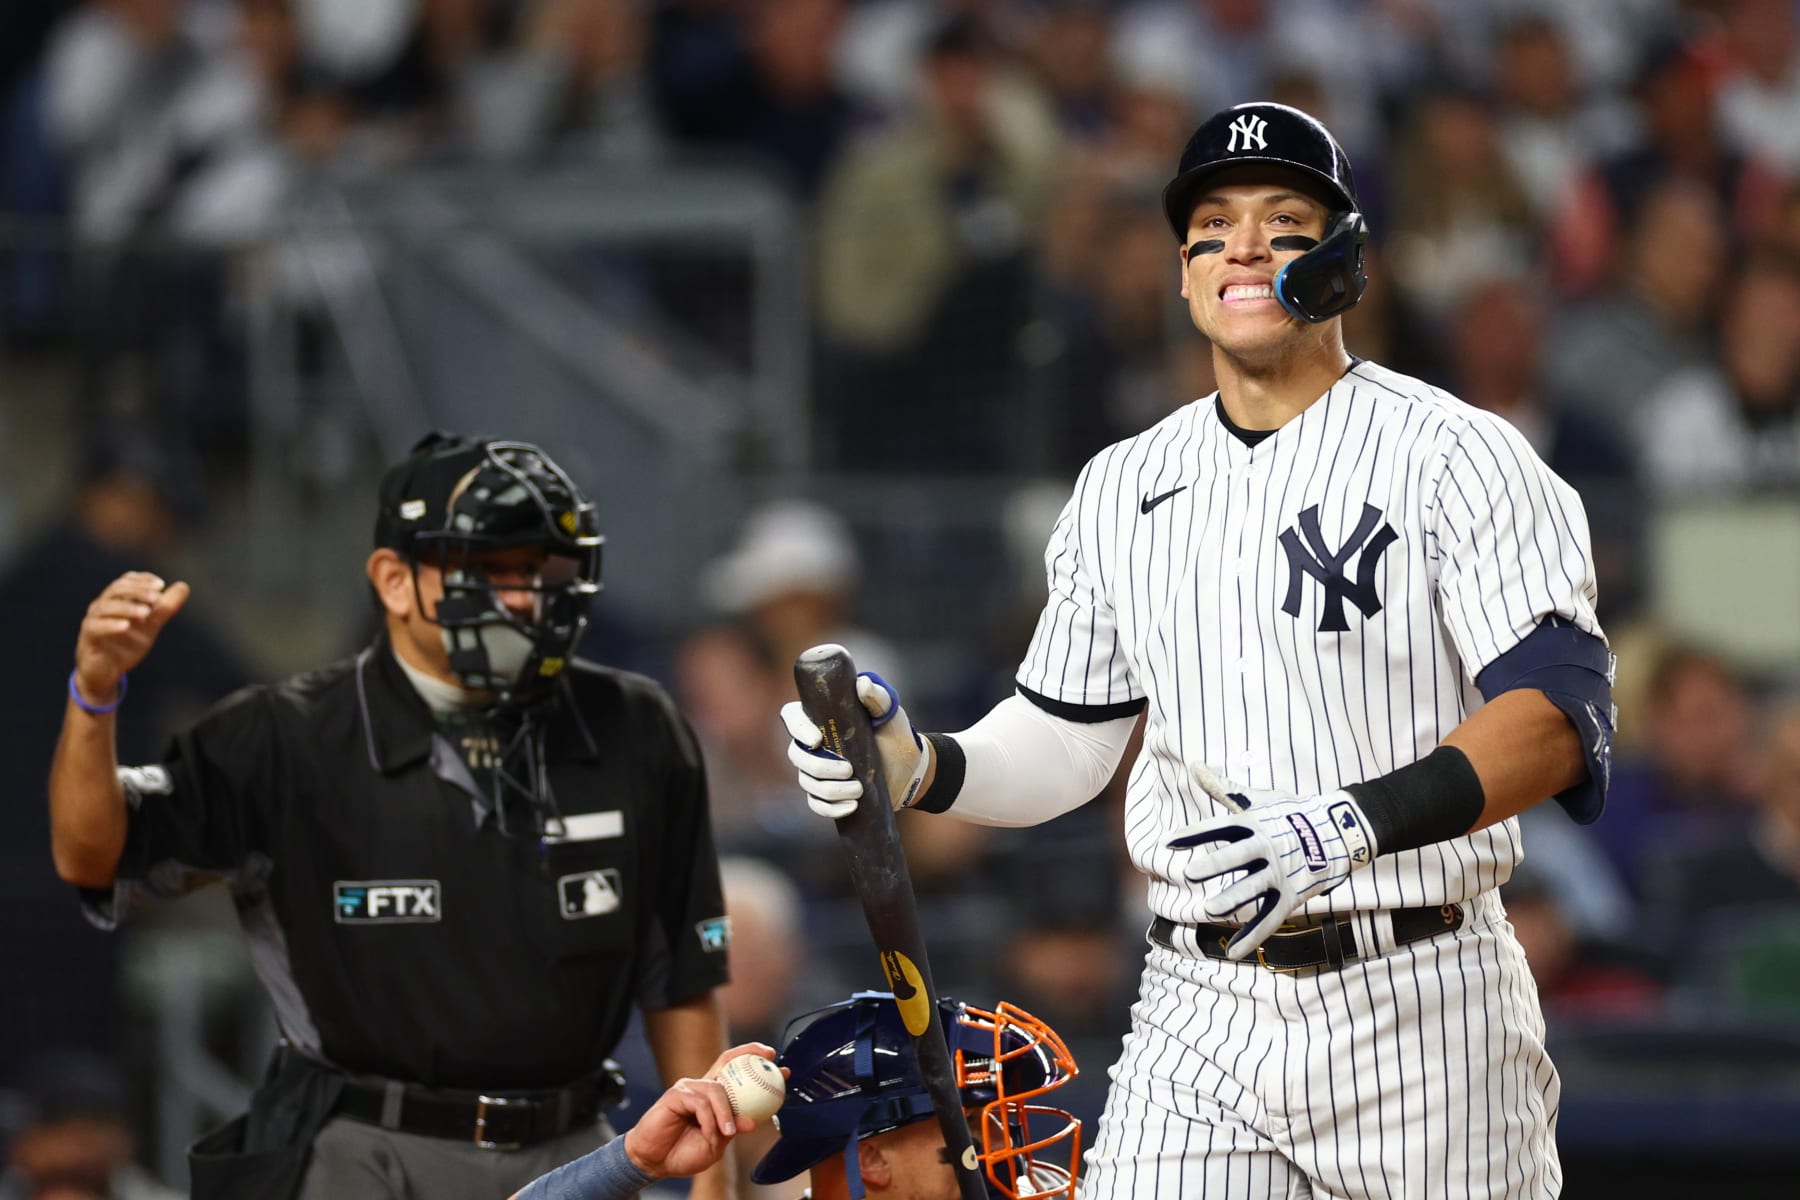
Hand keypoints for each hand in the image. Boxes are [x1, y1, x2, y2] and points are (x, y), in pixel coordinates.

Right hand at [73, 573, 188, 705]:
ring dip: (127, 607)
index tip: (160, 584)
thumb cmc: (126, 645)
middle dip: (137, 591)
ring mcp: (93, 621)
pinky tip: (126, 626)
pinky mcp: (88, 638)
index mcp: (116, 600)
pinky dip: (111, 625)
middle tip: (157, 597)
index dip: (142, 580)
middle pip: (116, 589)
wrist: (107, 673)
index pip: (126, 581)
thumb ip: (165, 608)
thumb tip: (183, 586)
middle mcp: (102, 606)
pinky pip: (96, 627)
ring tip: (146, 612)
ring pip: (106, 607)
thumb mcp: (150, 625)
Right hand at [622, 1044, 784, 1179]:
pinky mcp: (675, 1095)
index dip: (757, 1065)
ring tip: (729, 1132)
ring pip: (718, 1090)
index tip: (779, 1066)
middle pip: (728, 1061)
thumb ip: (732, 1129)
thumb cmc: (683, 1153)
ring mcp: (689, 1088)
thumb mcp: (716, 1144)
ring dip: (725, 1114)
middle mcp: (703, 1087)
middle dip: (751, 1054)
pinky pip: (701, 1103)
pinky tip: (712, 1133)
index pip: (737, 1072)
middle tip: (770, 1060)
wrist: (655, 1163)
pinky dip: (709, 1121)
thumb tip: (752, 1121)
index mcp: (715, 1097)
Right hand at [781, 670, 928, 819]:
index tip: (817, 740)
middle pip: (796, 755)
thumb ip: (878, 696)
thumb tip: (861, 684)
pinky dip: (830, 808)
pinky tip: (850, 806)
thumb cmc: (896, 734)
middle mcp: (813, 745)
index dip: (797, 728)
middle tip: (849, 771)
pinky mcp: (828, 794)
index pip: (791, 717)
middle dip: (820, 767)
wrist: (911, 768)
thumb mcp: (890, 713)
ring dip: (830, 790)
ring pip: (807, 782)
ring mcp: (818, 771)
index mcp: (821, 719)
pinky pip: (817, 804)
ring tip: (859, 790)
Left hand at [1166, 765, 1377, 958]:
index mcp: (1254, 823)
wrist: (1340, 830)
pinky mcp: (1292, 896)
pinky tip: (1232, 952)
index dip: (1194, 834)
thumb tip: (1194, 765)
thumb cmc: (1291, 812)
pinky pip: (1269, 919)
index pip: (1219, 827)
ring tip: (1208, 910)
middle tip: (1190, 873)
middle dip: (1216, 864)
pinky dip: (1252, 937)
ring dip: (1233, 899)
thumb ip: (1223, 788)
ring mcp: (1279, 873)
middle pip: (1238, 856)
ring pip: (1254, 888)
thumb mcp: (1258, 799)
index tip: (1168, 841)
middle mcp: (1266, 847)